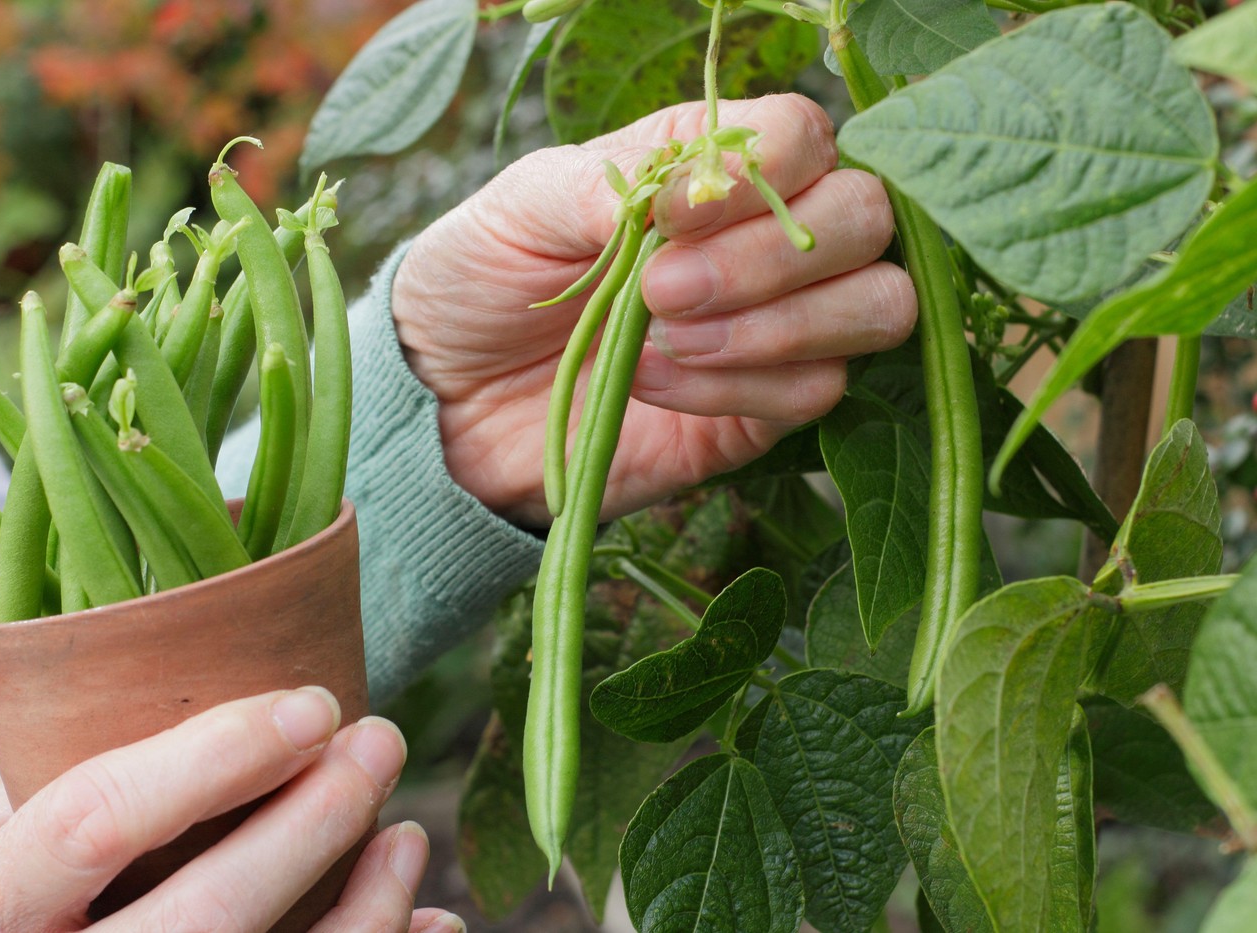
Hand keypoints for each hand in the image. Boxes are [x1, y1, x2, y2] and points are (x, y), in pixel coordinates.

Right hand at [0, 689, 463, 931]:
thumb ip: (45, 778)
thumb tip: (192, 688)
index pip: (99, 819)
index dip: (216, 759)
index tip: (312, 704)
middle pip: (205, 917)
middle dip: (311, 826)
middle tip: (380, 742)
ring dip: (359, 914)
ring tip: (406, 834)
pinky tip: (422, 926)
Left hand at [394, 93, 914, 527]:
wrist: (454, 396)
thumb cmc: (488, 276)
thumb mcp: (524, 206)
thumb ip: (607, 185)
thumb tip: (684, 195)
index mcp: (715, 165)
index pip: (806, 134)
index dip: (763, 171)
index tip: (669, 217)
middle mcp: (768, 238)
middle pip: (867, 217)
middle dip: (768, 255)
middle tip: (661, 290)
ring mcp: (779, 327)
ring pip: (875, 307)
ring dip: (774, 326)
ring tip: (662, 337)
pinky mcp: (763, 409)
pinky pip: (814, 393)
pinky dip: (738, 387)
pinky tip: (656, 382)